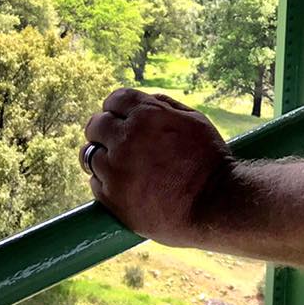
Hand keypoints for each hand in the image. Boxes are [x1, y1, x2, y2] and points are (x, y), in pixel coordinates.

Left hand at [81, 88, 231, 246]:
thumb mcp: (195, 121)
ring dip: (102, 157)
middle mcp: (125, 139)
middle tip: (116, 142)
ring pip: (89, 156)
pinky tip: (125, 186)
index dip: (117, 107)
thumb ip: (165, 106)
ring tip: (119, 166)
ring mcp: (116, 170)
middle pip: (96, 126)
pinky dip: (106, 182)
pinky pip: (95, 183)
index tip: (121, 118)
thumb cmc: (210, 160)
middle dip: (104, 130)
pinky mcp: (112, 199)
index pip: (114, 100)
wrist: (214, 204)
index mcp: (146, 116)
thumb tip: (146, 102)